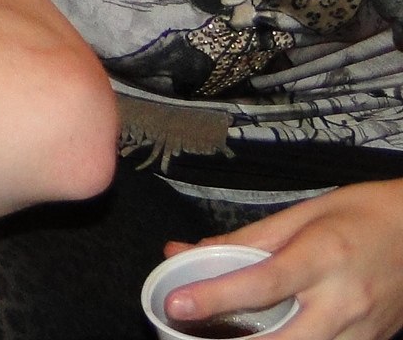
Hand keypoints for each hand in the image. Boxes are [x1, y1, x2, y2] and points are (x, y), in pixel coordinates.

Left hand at [164, 180, 402, 339]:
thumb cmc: (361, 213)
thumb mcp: (303, 213)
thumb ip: (245, 239)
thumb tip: (187, 252)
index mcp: (323, 256)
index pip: (261, 283)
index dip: (215, 297)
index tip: (176, 303)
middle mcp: (345, 300)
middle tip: (196, 334)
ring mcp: (364, 329)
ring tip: (227, 337)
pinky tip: (272, 338)